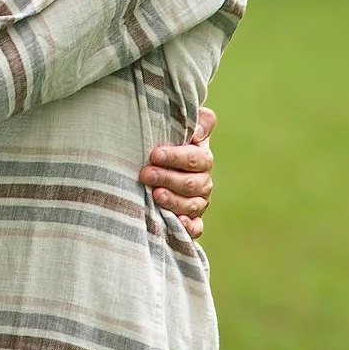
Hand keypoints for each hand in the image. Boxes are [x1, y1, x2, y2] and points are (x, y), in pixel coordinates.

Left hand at [139, 106, 215, 238]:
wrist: (156, 163)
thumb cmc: (166, 139)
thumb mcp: (181, 125)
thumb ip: (198, 121)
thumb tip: (197, 133)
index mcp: (201, 157)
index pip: (195, 158)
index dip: (176, 157)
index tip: (155, 154)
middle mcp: (203, 181)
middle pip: (191, 183)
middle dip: (168, 178)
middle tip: (146, 174)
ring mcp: (198, 202)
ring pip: (192, 204)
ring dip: (174, 201)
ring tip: (155, 195)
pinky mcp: (193, 220)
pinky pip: (197, 227)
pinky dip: (190, 227)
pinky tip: (178, 223)